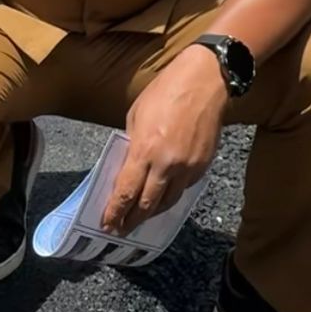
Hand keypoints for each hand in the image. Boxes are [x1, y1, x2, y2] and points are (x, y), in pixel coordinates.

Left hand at [101, 44, 227, 235]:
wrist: (204, 81)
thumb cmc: (164, 91)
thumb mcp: (136, 114)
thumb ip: (132, 144)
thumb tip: (129, 166)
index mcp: (145, 149)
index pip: (126, 191)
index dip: (115, 211)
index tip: (106, 223)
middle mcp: (167, 165)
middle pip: (147, 204)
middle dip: (131, 220)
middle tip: (119, 229)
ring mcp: (188, 168)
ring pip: (168, 202)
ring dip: (152, 213)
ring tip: (139, 218)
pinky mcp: (203, 167)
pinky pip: (184, 189)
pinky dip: (171, 195)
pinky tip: (162, 196)